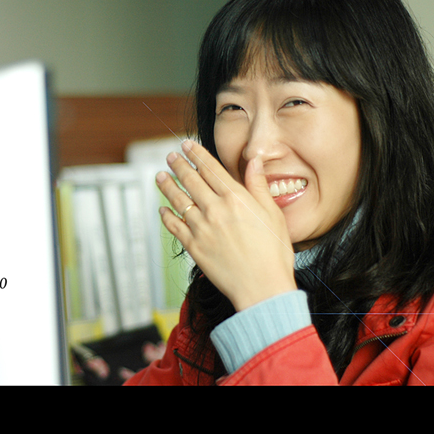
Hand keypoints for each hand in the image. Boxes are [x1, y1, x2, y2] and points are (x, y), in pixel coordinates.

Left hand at [156, 140, 296, 311]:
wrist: (263, 288)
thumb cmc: (273, 253)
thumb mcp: (273, 214)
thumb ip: (259, 185)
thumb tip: (255, 161)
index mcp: (235, 198)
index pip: (210, 169)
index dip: (196, 154)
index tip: (186, 145)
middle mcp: (215, 209)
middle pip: (191, 180)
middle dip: (178, 165)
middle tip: (170, 157)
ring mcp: (201, 228)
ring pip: (179, 200)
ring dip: (167, 185)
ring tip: (160, 176)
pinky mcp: (193, 246)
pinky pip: (174, 226)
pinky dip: (166, 215)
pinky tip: (162, 209)